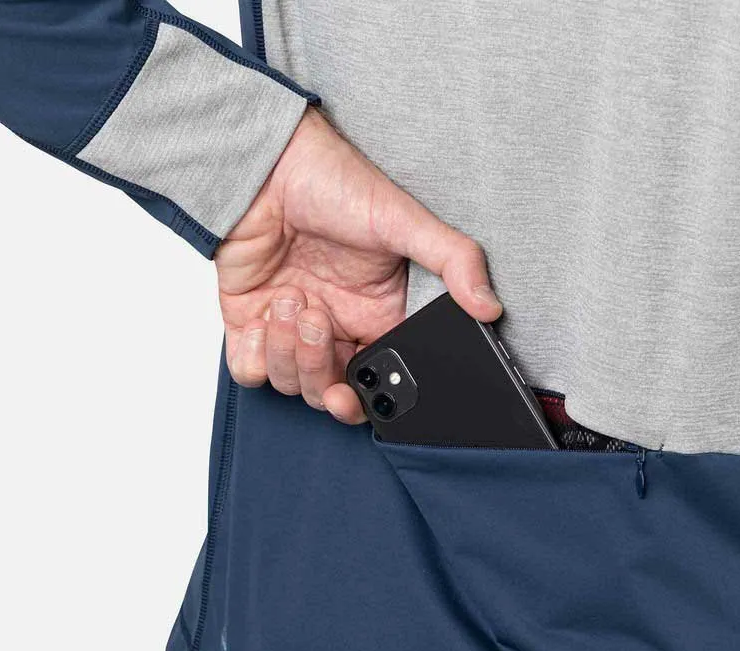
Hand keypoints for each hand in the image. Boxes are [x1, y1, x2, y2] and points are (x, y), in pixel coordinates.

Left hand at [215, 106, 502, 422]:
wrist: (266, 162)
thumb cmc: (333, 183)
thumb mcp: (404, 220)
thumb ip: (453, 261)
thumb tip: (489, 306)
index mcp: (376, 318)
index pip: (376, 382)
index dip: (367, 400)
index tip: (357, 389)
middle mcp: (336, 331)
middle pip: (329, 393)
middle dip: (320, 373)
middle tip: (319, 324)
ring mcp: (291, 332)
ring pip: (290, 384)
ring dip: (289, 350)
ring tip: (292, 297)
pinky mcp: (249, 324)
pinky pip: (250, 370)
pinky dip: (255, 354)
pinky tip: (267, 314)